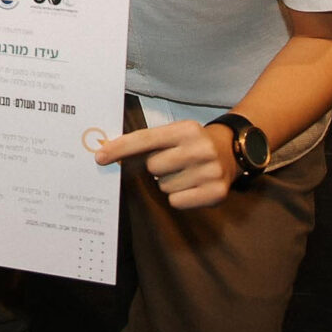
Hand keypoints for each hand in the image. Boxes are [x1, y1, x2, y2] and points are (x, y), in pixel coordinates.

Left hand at [94, 119, 238, 210]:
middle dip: (157, 168)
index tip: (99, 157)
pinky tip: (192, 187)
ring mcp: (210, 171)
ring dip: (169, 183)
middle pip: (153, 167)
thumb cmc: (191, 144)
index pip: (145, 139)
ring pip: (164, 186)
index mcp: (185, 129)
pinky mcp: (216, 192)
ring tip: (186, 174)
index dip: (120, 148)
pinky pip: (177, 201)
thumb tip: (107, 151)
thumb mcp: (174, 134)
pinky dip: (180, 197)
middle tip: (173, 163)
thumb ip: (146, 141)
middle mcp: (200, 148)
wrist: (232, 151)